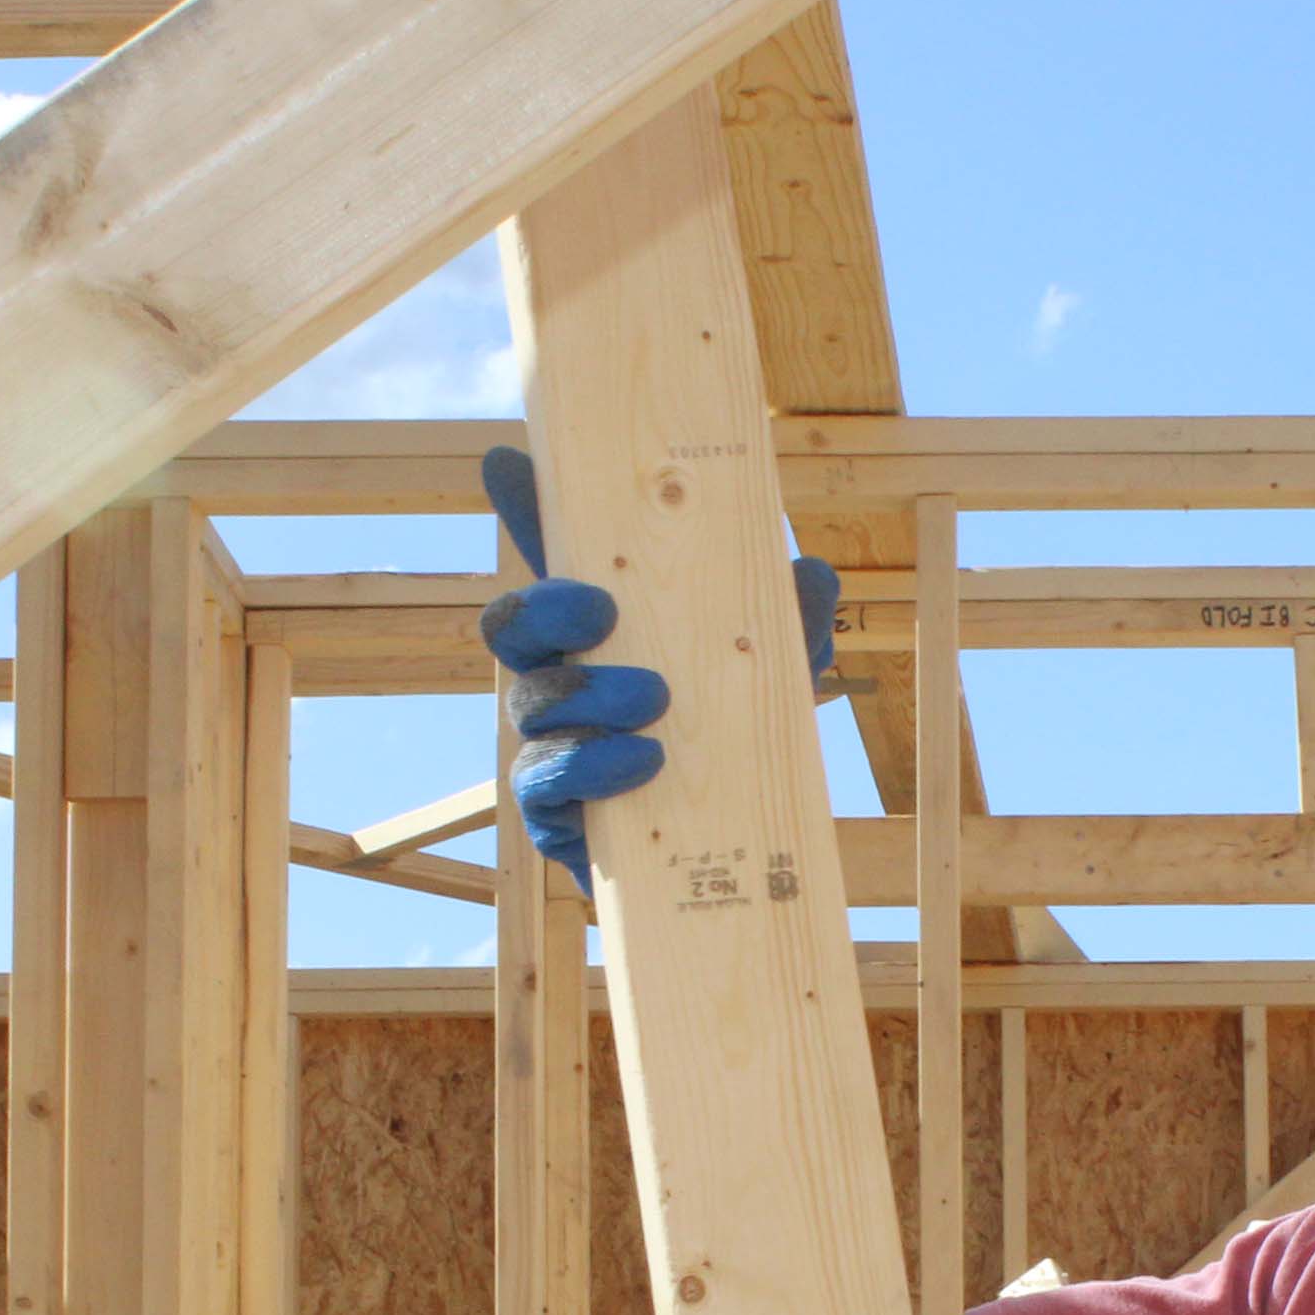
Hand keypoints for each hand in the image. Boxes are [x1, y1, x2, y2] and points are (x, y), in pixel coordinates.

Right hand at [475, 445, 841, 888]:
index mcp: (601, 631)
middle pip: (512, 626)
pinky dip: (590, 769)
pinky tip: (643, 762)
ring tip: (657, 701)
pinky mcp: (554, 816)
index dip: (521, 507)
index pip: (552, 558)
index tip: (505, 460)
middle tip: (605, 610)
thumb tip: (809, 573)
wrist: (740, 853)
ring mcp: (549, 746)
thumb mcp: (777, 669)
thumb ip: (791, 617)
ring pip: (531, 704)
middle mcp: (558, 679)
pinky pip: (543, 784)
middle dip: (546, 609)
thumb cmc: (742, 738)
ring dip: (589, 696)